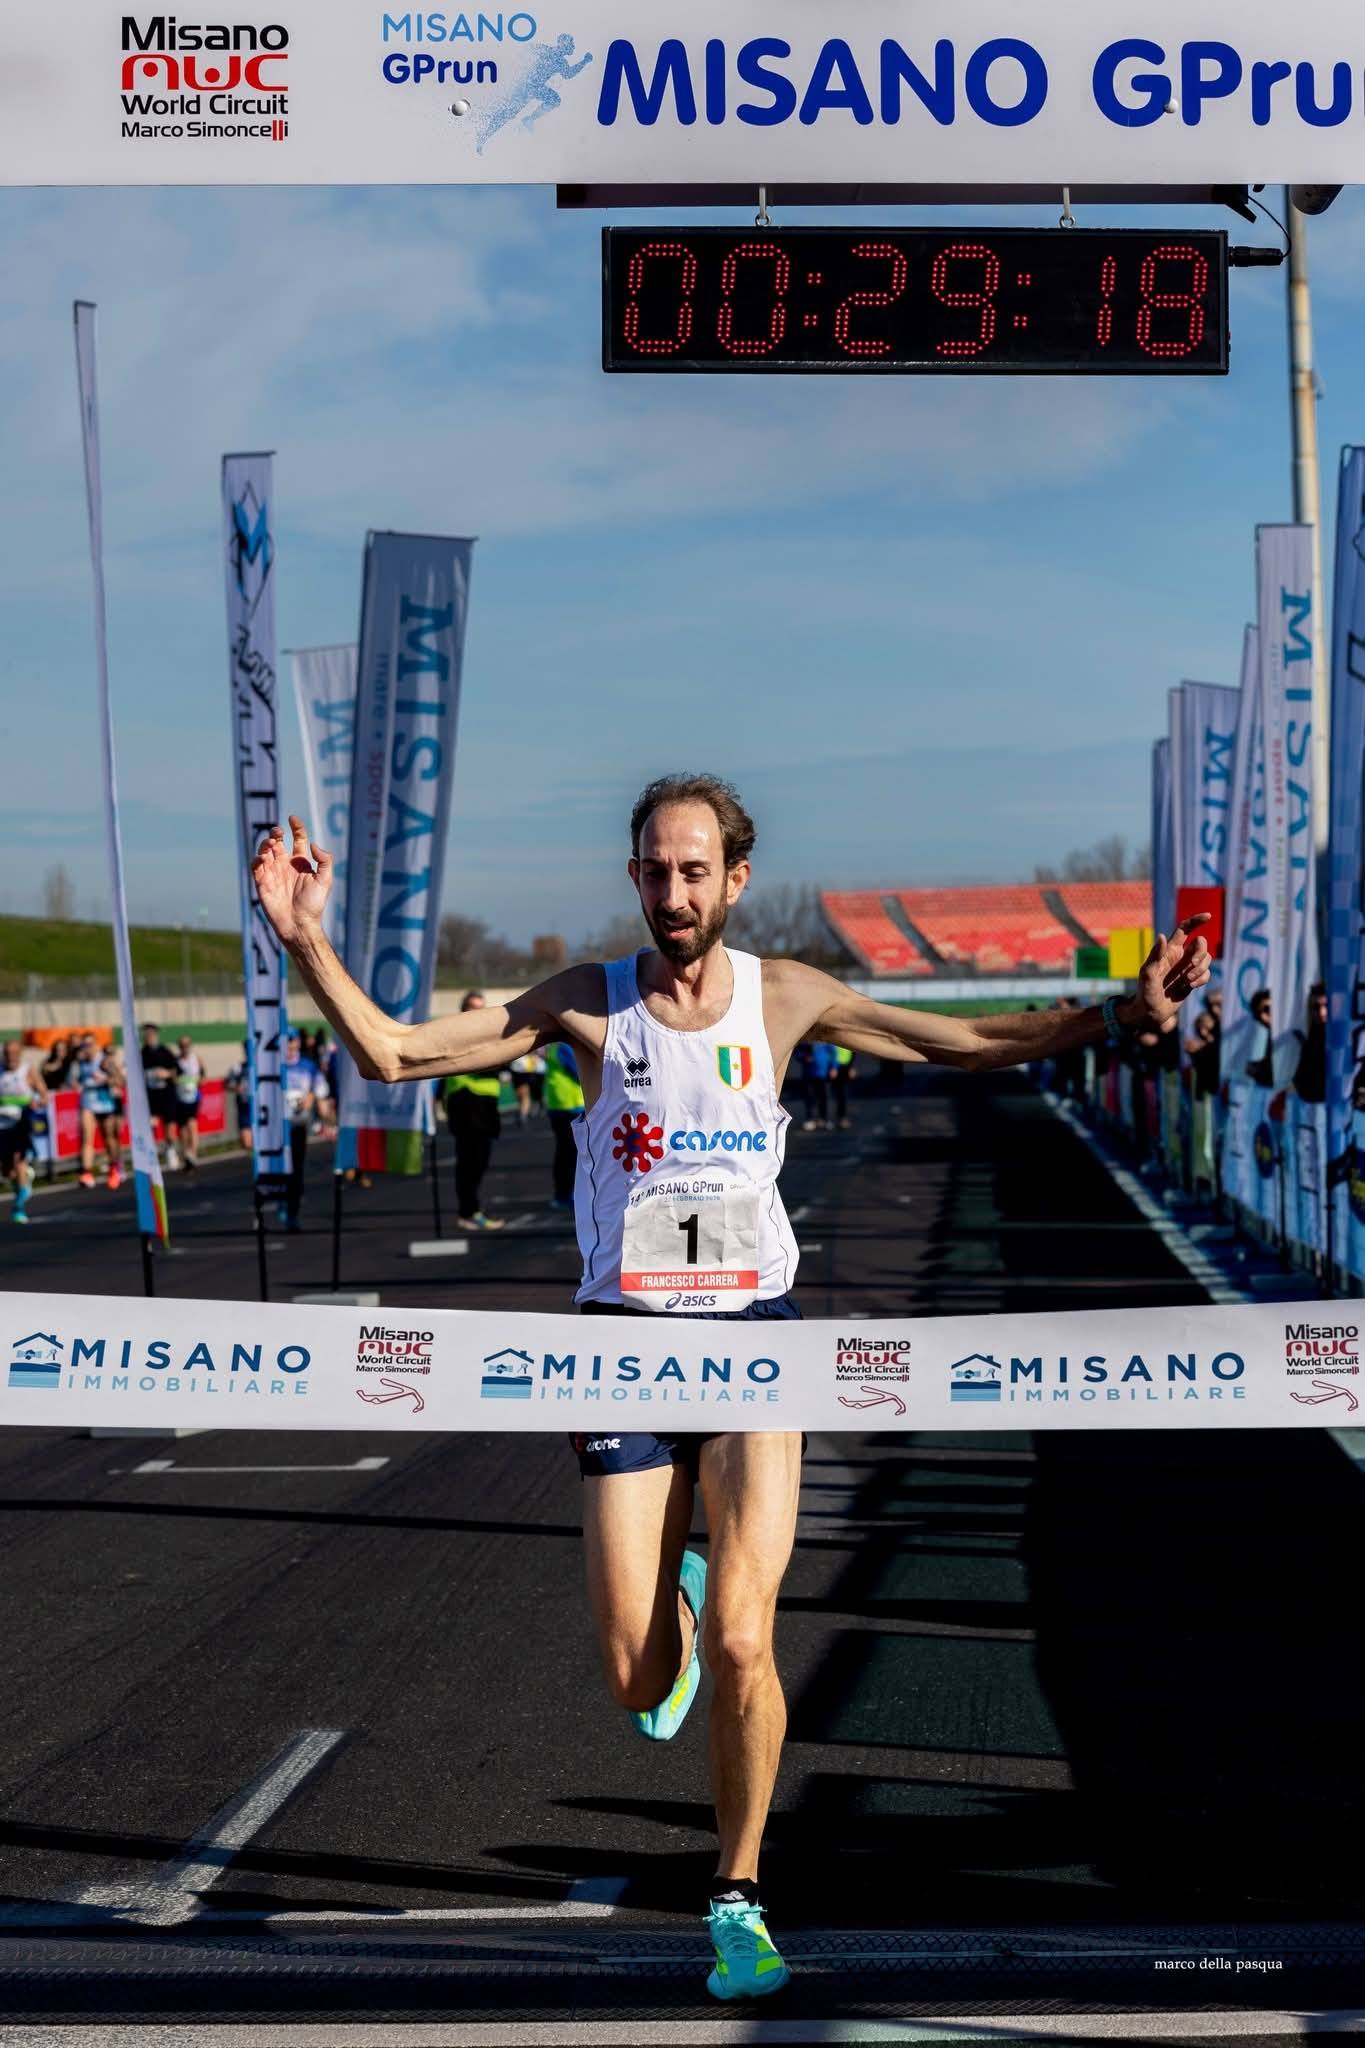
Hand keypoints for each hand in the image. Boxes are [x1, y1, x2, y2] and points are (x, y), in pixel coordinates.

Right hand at [252, 815, 332, 945]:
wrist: (299, 924)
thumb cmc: (313, 904)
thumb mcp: (325, 880)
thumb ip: (325, 860)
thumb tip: (313, 844)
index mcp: (301, 863)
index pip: (297, 840)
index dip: (296, 827)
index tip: (292, 818)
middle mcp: (286, 866)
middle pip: (278, 842)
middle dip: (276, 833)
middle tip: (277, 832)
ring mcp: (273, 873)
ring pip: (265, 851)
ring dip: (265, 844)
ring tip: (271, 844)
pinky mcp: (262, 882)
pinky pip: (255, 866)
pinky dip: (257, 858)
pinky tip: (263, 858)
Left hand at [1123, 915, 1212, 1033]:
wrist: (1149, 1012)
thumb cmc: (1145, 992)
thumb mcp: (1148, 974)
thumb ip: (1155, 956)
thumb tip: (1162, 936)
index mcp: (1169, 951)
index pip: (1185, 929)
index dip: (1196, 920)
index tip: (1209, 916)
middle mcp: (1180, 957)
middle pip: (1201, 943)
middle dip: (1201, 953)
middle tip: (1191, 966)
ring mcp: (1187, 968)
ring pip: (1207, 959)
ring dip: (1200, 969)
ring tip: (1187, 982)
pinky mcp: (1193, 980)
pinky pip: (1206, 974)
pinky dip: (1202, 979)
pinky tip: (1190, 987)